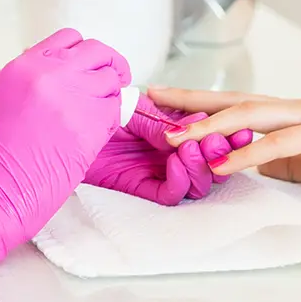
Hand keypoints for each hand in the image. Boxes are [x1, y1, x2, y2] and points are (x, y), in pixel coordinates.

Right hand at [0, 29, 129, 286]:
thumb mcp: (0, 97)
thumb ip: (32, 78)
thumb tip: (64, 73)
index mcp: (25, 64)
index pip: (70, 38)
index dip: (84, 54)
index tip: (88, 69)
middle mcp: (51, 73)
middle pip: (99, 52)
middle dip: (110, 66)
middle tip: (112, 83)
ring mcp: (73, 97)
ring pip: (112, 81)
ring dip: (111, 97)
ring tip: (98, 116)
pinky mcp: (90, 125)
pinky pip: (116, 111)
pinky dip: (112, 120)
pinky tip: (96, 134)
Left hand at [83, 99, 252, 205]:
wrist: (60, 121)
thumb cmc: (94, 108)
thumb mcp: (133, 107)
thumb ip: (162, 119)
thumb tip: (196, 124)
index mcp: (175, 129)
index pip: (211, 138)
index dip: (229, 136)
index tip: (240, 128)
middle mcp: (171, 153)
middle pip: (211, 165)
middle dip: (220, 154)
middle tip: (217, 141)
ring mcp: (158, 171)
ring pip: (196, 183)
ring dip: (200, 167)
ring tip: (193, 149)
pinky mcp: (141, 188)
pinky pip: (170, 194)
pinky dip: (178, 181)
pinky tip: (175, 163)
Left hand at [147, 89, 300, 197]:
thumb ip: (278, 162)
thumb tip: (239, 166)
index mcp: (291, 117)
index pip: (237, 106)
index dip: (198, 104)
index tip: (161, 104)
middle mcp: (297, 109)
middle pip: (235, 100)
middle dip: (191, 101)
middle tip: (151, 101)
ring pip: (253, 115)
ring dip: (212, 126)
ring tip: (177, 137)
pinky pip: (285, 142)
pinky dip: (253, 152)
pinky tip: (226, 164)